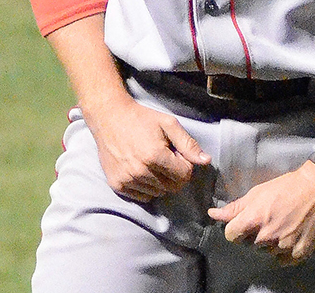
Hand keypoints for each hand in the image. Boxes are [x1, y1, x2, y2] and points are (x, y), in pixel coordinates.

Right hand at [84, 95, 210, 201]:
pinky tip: (142, 170)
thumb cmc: (141, 119)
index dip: (185, 165)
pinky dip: (147, 187)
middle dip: (175, 175)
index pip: (184, 176)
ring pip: (158, 193)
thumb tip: (205, 160)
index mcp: (155, 156)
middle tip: (166, 159)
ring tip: (152, 162)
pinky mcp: (117, 184)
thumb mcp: (168, 124)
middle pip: (172, 187)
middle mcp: (140, 171)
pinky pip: (142, 197)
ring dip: (160, 181)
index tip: (177, 155)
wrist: (109, 118)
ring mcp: (127, 179)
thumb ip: (188, 144)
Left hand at [208, 160, 314, 264]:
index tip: (245, 223)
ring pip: (267, 252)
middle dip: (255, 234)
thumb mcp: (258, 192)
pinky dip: (285, 251)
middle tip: (269, 220)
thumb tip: (213, 214)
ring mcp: (283, 246)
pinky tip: (291, 236)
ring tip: (282, 226)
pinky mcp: (299, 253)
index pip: (231, 235)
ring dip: (271, 243)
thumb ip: (235, 207)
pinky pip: (283, 259)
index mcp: (254, 219)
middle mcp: (267, 236)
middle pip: (249, 244)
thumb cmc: (286, 186)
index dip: (236, 228)